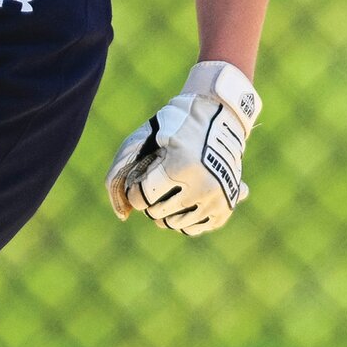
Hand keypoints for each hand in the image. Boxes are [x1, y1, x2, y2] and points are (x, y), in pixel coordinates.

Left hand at [105, 61, 260, 235]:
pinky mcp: (225, 208)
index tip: (136, 184)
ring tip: (166, 196)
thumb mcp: (152, 134)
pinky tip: (182, 203)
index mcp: (180, 168)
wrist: (222, 118)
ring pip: (176, 225)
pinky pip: (196, 228)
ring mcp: (215, 200)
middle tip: (154, 187)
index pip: (143, 198)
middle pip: (158, 213)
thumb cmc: (180, 124)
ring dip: (165, 213)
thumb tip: (121, 210)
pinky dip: (184, 220)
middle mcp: (201, 188)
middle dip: (150, 201)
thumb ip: (129, 163)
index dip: (135, 191)